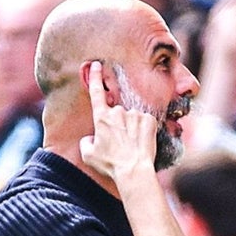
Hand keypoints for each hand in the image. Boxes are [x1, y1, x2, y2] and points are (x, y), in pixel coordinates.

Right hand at [79, 61, 157, 180]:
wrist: (133, 170)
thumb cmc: (110, 164)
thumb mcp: (88, 155)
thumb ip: (86, 142)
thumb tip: (91, 138)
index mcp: (101, 118)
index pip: (96, 92)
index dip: (95, 77)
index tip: (96, 65)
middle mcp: (118, 112)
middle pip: (117, 113)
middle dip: (118, 125)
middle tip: (120, 145)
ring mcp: (135, 114)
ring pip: (132, 118)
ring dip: (131, 128)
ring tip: (132, 146)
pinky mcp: (149, 120)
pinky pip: (145, 122)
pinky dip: (144, 130)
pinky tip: (141, 142)